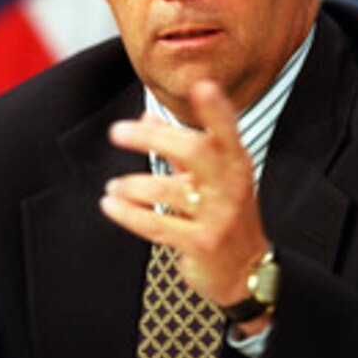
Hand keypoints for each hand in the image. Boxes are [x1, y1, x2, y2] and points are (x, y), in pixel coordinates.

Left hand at [101, 79, 269, 307]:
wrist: (246, 270)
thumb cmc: (225, 214)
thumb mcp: (211, 177)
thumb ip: (180, 147)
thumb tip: (146, 116)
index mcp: (235, 163)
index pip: (227, 129)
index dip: (216, 108)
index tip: (202, 86)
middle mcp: (231, 185)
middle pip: (194, 151)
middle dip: (152, 137)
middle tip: (117, 132)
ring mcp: (218, 216)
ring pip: (167, 191)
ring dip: (132, 185)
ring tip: (115, 186)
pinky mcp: (201, 244)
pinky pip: (156, 225)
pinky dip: (128, 213)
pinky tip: (111, 204)